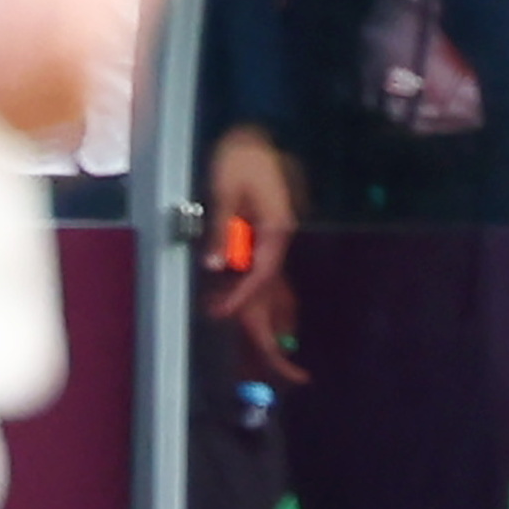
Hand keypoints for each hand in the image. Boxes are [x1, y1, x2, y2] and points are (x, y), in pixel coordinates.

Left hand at [203, 124, 307, 385]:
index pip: (262, 274)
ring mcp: (277, 238)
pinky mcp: (269, 235)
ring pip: (277, 290)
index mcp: (276, 229)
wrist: (256, 131)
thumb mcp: (226, 187)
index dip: (241, 298)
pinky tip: (267, 319)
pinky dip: (269, 303)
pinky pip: (271, 278)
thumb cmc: (241, 155)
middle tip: (291, 377)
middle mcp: (281, 238)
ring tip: (276, 363)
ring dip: (275, 324)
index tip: (220, 315)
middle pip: (277, 293)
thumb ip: (221, 225)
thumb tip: (216, 264)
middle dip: (278, 334)